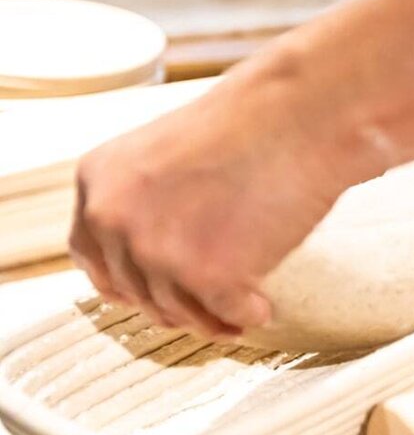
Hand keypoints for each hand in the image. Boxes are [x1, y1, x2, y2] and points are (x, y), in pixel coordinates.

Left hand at [68, 63, 370, 339]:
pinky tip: (263, 304)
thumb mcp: (166, 155)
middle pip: (137, 292)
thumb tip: (154, 254)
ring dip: (213, 317)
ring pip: (179, 312)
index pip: (92, 256)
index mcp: (98, 181)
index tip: (157, 290)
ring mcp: (157, 250)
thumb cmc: (251, 126)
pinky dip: (248, 314)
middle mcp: (115, 218)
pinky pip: (227, 316)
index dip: (128, 281)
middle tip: (212, 303)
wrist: (300, 116)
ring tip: (244, 307)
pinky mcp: (207, 276)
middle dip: (178, 303)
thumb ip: (144, 200)